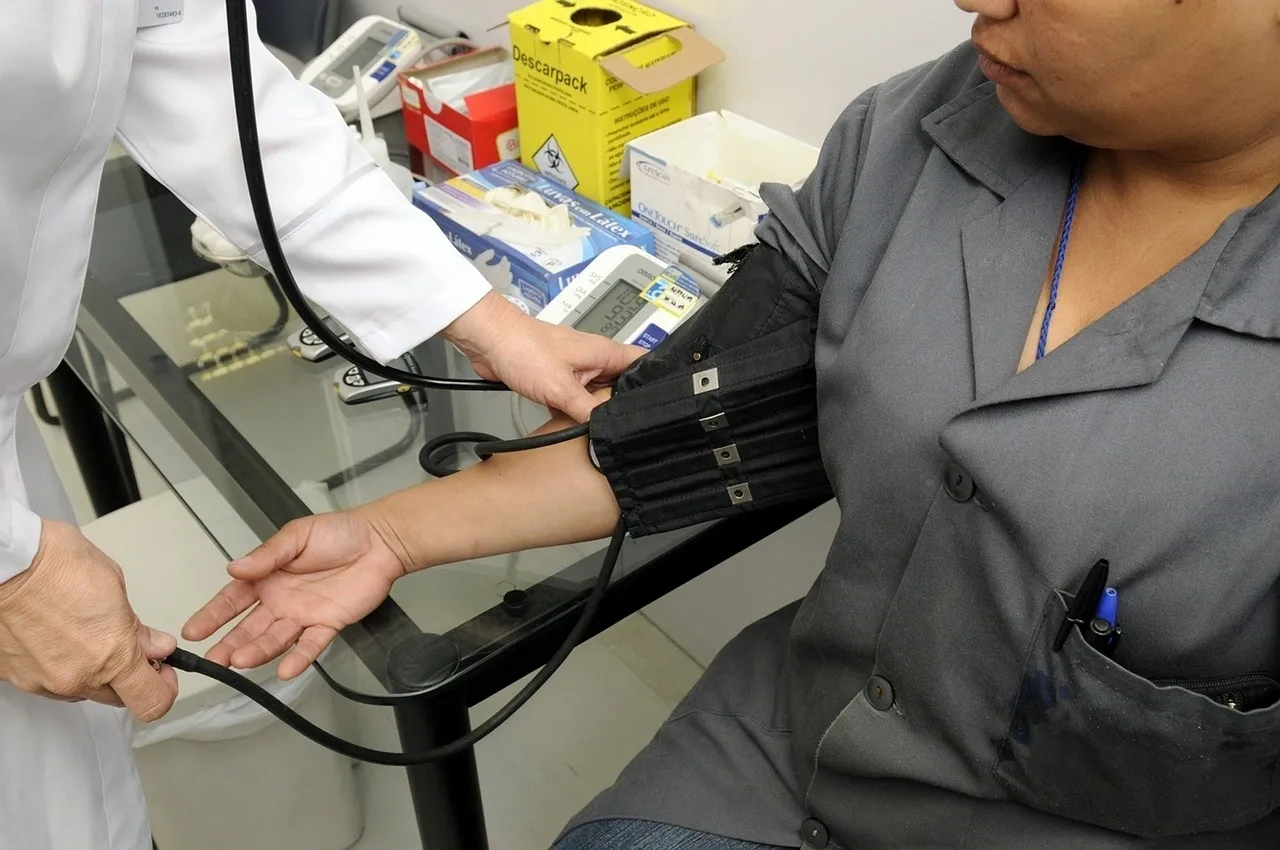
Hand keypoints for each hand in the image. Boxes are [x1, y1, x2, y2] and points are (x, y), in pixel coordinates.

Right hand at [0, 521, 178, 721]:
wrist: (1, 564)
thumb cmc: (54, 564)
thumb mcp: (113, 586)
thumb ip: (137, 627)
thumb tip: (155, 646)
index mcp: (112, 655)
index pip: (152, 702)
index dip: (163, 688)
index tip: (162, 671)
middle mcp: (77, 677)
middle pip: (118, 698)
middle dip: (129, 677)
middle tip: (128, 648)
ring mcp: (42, 681)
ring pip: (82, 690)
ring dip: (92, 672)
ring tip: (84, 635)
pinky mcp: (15, 678)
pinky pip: (48, 682)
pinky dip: (60, 666)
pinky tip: (56, 638)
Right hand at [182, 509, 408, 679]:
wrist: (380, 541)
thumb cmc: (339, 532)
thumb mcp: (297, 535)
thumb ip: (268, 554)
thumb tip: (235, 568)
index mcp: (268, 576)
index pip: (233, 599)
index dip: (213, 615)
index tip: (193, 631)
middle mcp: (281, 600)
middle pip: (249, 627)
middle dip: (229, 644)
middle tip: (213, 660)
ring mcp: (303, 615)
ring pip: (275, 639)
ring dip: (258, 651)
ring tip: (240, 661)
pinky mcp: (328, 624)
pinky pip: (312, 645)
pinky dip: (300, 658)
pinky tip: (286, 670)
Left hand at [444, 291, 643, 421]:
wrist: (489, 341)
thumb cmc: (522, 348)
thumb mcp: (560, 387)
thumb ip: (588, 409)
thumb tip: (607, 427)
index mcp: (604, 352)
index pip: (643, 363)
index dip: (654, 381)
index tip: (659, 403)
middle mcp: (594, 360)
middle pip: (621, 384)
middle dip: (623, 404)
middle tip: (627, 426)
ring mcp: (576, 370)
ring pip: (598, 394)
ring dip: (596, 409)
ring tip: (600, 428)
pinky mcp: (558, 379)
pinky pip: (576, 399)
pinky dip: (575, 412)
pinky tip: (572, 426)